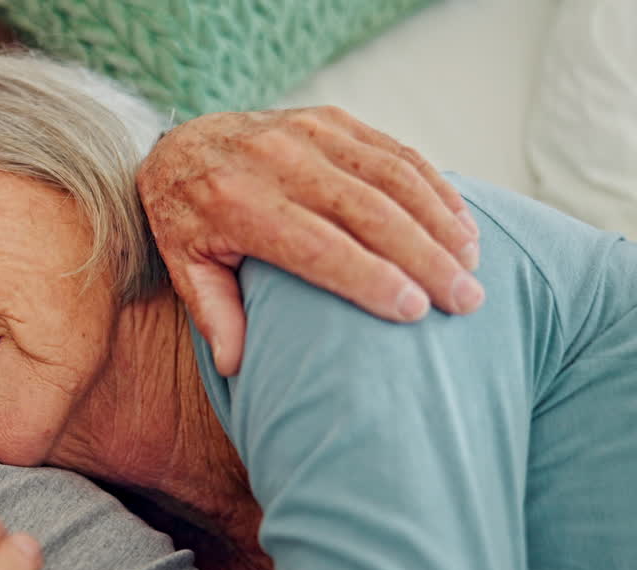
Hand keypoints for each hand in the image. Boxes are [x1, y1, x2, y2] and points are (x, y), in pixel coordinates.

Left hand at [138, 106, 485, 375]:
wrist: (179, 145)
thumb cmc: (188, 221)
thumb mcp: (187, 268)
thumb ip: (215, 315)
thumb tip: (238, 367)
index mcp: (238, 205)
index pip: (317, 247)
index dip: (369, 278)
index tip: (415, 310)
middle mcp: (276, 162)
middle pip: (367, 213)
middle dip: (425, 258)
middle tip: (466, 300)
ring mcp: (308, 133)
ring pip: (391, 177)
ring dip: (440, 221)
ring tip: (472, 266)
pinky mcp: (330, 119)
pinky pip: (393, 150)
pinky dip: (434, 186)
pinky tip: (462, 223)